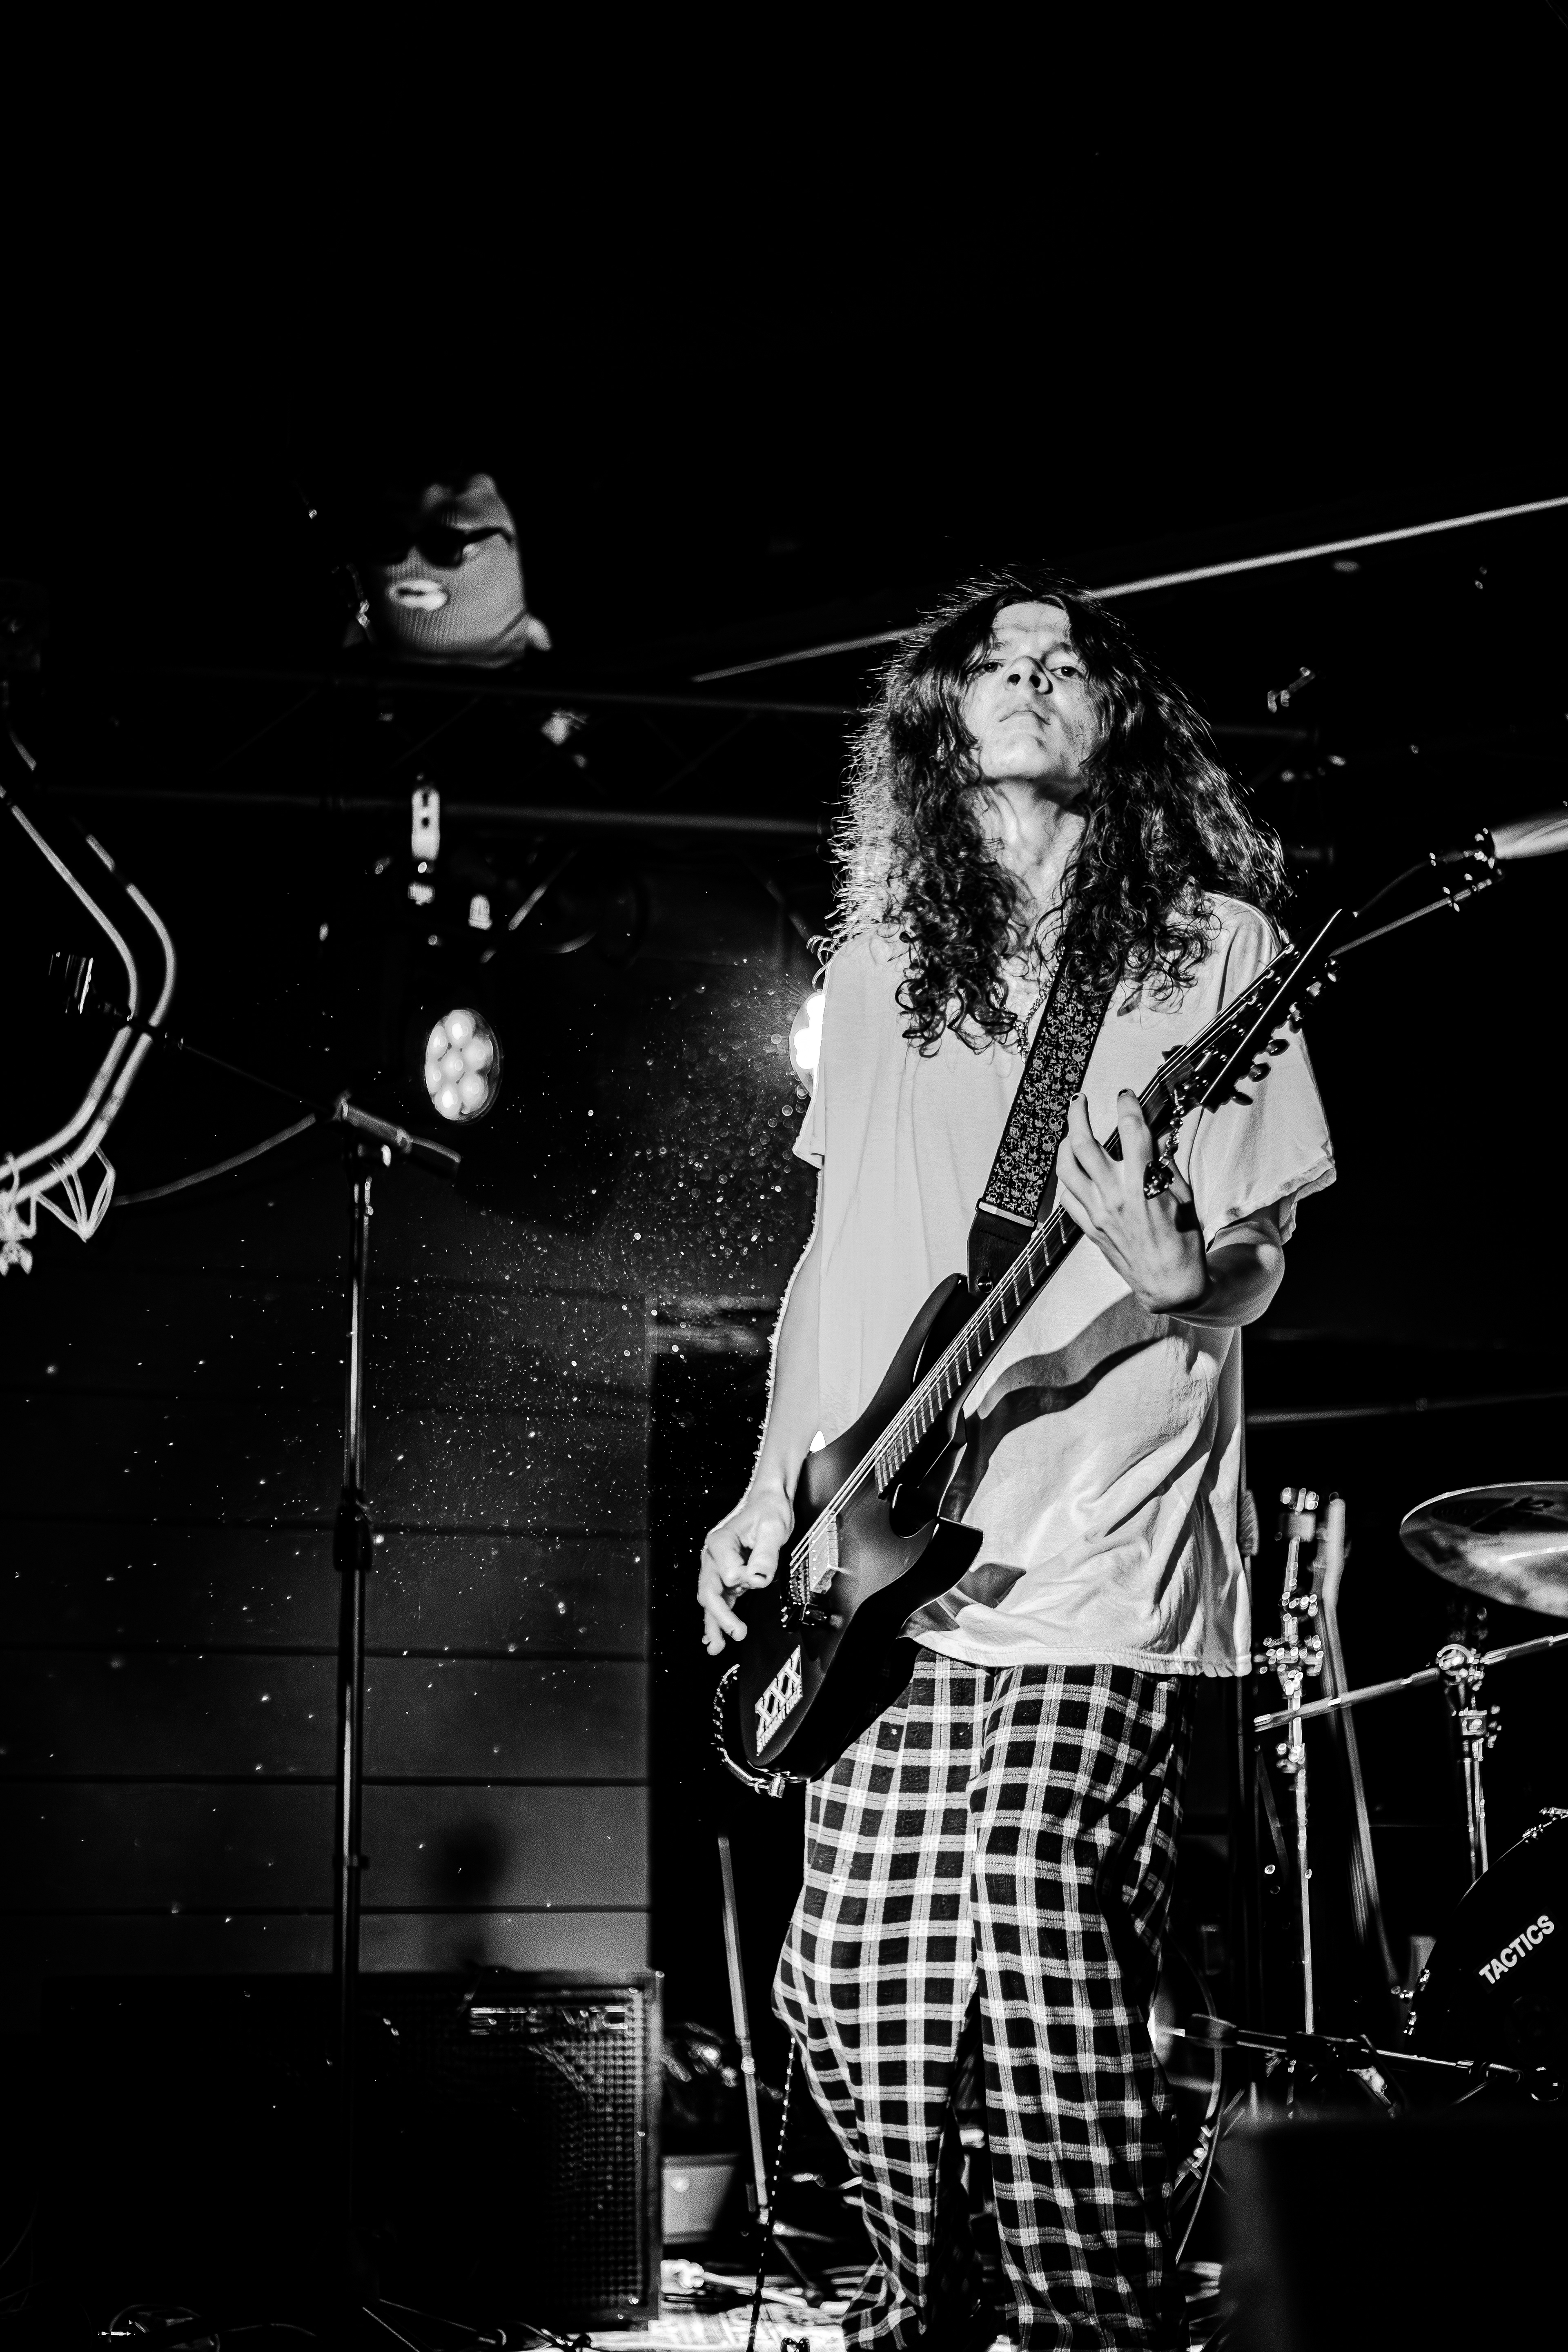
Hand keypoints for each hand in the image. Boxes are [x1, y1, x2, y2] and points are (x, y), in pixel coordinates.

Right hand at [699, 1486, 793, 1655]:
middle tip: (735, 1632)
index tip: (757, 1579)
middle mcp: (714, 1556)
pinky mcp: (727, 1574)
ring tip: (716, 1646)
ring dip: (714, 1623)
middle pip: (710, 1591)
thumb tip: (757, 1578)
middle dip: (720, 1616)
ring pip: (711, 1599)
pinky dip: (717, 1617)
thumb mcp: (772, 1528)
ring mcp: (719, 1566)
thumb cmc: (768, 1510)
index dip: (742, 1580)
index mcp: (720, 1543)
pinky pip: (719, 1599)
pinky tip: (714, 1635)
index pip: (725, 1573)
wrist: (768, 1502)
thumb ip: (765, 1554)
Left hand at [1054, 1090, 1208, 1315]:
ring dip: (1064, 1143)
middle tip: (1079, 1100)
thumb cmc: (1183, 1240)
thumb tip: (1155, 1137)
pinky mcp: (1089, 1228)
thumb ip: (1165, 1165)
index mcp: (1143, 1183)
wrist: (1170, 1283)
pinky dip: (1067, 1179)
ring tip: (1070, 1133)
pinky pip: (1067, 1197)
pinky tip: (1073, 1171)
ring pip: (1066, 1168)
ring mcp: (1098, 1212)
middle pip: (1083, 1142)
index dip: (1127, 1105)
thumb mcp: (1184, 1196)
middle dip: (1078, 1114)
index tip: (1125, 1094)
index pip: (1131, 1130)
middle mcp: (1115, 1194)